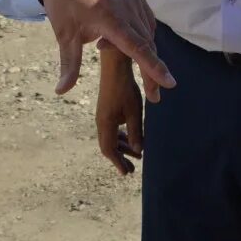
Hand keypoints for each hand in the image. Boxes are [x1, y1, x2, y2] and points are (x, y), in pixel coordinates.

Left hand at [37, 0, 175, 97]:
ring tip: (103, 46)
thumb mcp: (64, 35)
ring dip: (141, 50)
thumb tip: (60, 91)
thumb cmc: (63, 3)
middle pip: (146, 44)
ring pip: (147, 32)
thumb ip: (69, 65)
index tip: (170, 84)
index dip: (153, 67)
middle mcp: (126, 5)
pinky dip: (141, 34)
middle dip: (151, 70)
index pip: (137, 46)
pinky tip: (119, 36)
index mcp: (108, 17)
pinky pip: (145, 19)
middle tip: (154, 96)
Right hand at [96, 48, 144, 175]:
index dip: (118, 162)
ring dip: (122, 146)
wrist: (114, 68)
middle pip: (108, 146)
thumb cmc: (126, 89)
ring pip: (110, 137)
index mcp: (105, 124)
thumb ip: (136, 132)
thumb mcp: (134, 113)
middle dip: (121, 157)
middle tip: (133, 168)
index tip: (128, 172)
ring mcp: (102, 116)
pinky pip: (111, 129)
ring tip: (136, 153)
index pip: (109, 150)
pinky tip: (130, 137)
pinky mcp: (105, 110)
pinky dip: (120, 136)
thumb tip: (139, 150)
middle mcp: (101, 122)